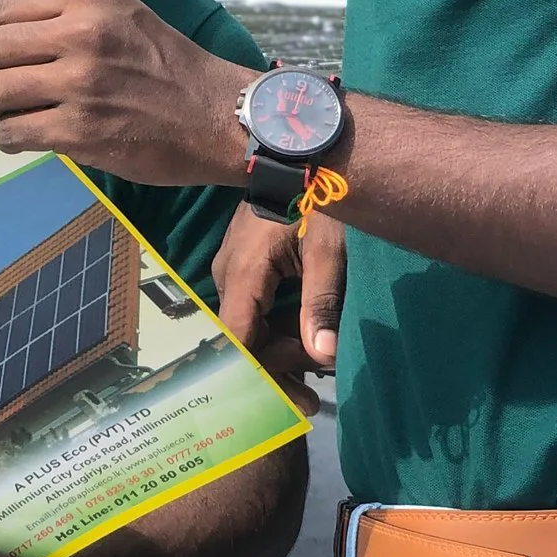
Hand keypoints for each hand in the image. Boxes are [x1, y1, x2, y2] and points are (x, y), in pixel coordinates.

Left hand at [0, 0, 251, 186]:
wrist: (217, 114)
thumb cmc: (167, 65)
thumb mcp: (121, 14)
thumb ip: (59, 18)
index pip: (4, 8)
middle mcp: (81, 32)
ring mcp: (79, 83)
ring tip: (8, 114)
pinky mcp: (79, 130)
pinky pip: (13, 133)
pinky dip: (9, 138)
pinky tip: (25, 137)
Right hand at [214, 205, 344, 415]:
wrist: (301, 151)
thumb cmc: (316, 196)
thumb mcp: (328, 250)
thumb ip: (322, 303)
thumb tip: (323, 358)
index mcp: (243, 274)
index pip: (239, 342)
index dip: (261, 378)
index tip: (290, 405)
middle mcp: (228, 274)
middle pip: (245, 338)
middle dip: (280, 367)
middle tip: (319, 387)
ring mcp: (233, 267)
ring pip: (250, 324)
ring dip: (283, 348)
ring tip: (322, 364)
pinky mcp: (245, 262)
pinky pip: (255, 306)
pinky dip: (280, 326)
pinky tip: (307, 339)